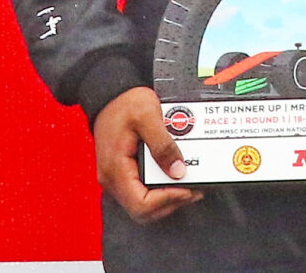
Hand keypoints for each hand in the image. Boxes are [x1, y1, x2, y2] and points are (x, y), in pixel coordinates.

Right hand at [94, 85, 200, 222]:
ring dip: (168, 198)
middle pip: (143, 210)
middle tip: (195, 188)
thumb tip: (178, 171)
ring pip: (144, 204)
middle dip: (172, 202)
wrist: (110, 95)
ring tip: (190, 183)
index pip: (141, 205)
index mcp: (115, 170)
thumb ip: (163, 145)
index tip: (188, 188)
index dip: (168, 200)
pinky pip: (142, 191)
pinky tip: (176, 176)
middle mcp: (113, 181)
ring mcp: (117, 179)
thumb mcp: (148, 117)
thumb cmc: (125, 103)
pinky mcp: (124, 174)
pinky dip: (161, 189)